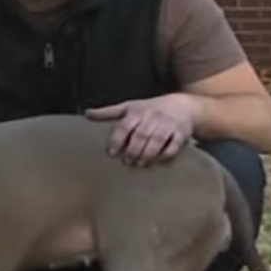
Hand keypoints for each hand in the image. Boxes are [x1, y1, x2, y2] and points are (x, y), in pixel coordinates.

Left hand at [84, 94, 200, 166]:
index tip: (112, 153)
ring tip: (138, 164)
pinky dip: (165, 155)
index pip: (125, 127)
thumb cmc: (150, 109)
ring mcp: (167, 125)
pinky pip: (173, 146)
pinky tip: (157, 162)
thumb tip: (87, 114)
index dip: (117, 141)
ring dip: (146, 155)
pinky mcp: (181, 133)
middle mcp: (152, 117)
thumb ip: (108, 112)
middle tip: (126, 162)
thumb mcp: (129, 107)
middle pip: (140, 136)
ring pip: (156, 142)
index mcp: (137, 112)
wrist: (183, 106)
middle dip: (132, 151)